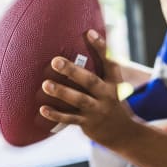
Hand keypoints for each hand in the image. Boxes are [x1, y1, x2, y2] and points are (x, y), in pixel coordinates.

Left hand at [40, 30, 135, 146]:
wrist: (123, 133)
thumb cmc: (112, 102)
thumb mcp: (113, 85)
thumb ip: (101, 67)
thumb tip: (91, 36)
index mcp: (114, 83)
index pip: (109, 62)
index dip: (101, 47)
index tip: (89, 32)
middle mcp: (107, 96)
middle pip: (90, 81)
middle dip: (73, 71)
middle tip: (55, 61)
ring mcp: (97, 111)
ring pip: (79, 100)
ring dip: (62, 92)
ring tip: (45, 84)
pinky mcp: (88, 124)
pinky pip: (70, 119)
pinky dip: (56, 115)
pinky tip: (43, 109)